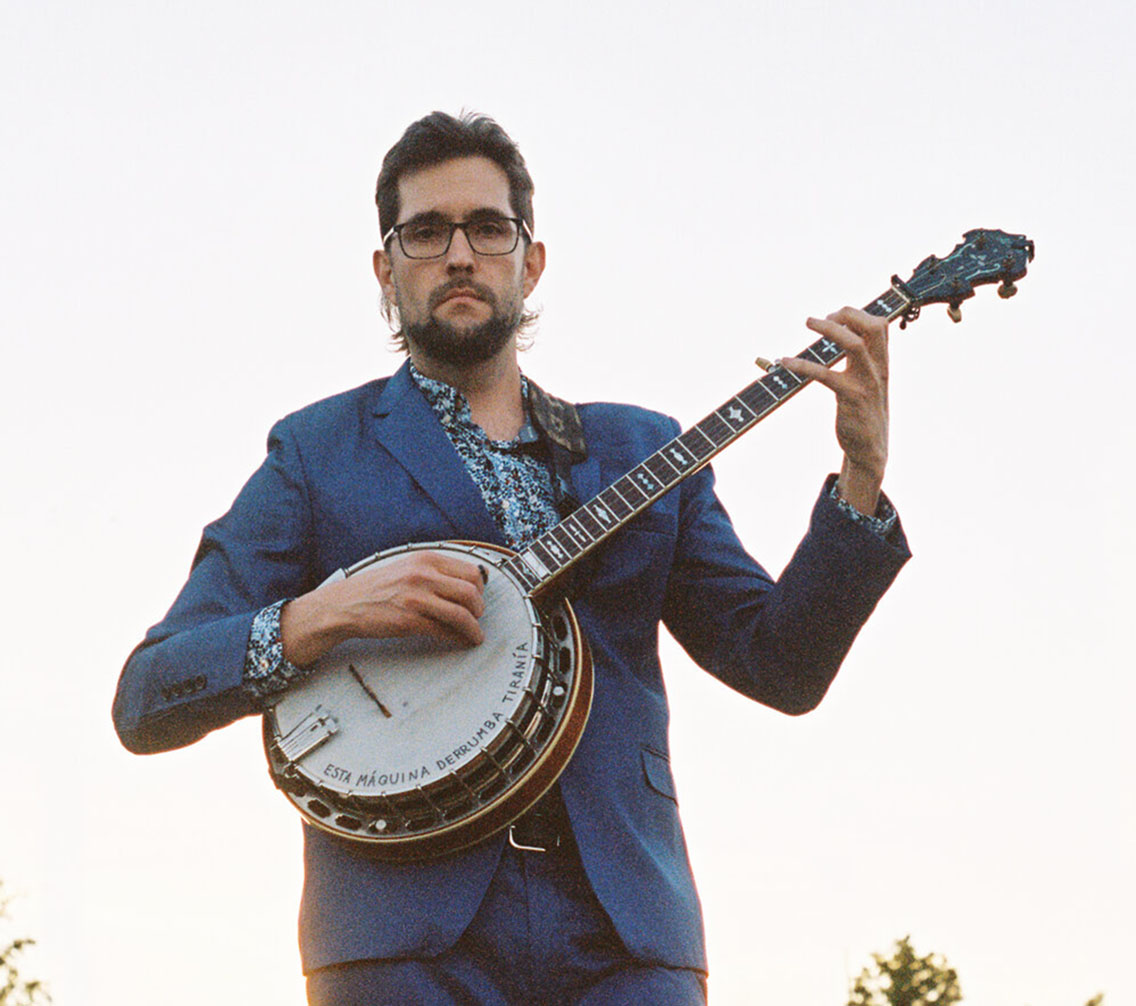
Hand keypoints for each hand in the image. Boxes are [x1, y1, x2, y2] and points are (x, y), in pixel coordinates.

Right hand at [280, 552, 486, 666]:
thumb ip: (434, 572)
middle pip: (471, 592)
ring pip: (462, 613)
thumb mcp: (407, 568)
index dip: (480, 588)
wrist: (345, 604)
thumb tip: (466, 583)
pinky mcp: (410, 620)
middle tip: (477, 617)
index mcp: (426, 559)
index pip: (471, 571)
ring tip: (474, 634)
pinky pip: (444, 631)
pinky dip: (457, 638)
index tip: (479, 598)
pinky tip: (459, 640)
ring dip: (473, 627)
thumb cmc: (376, 588)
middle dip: (480, 609)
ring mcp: (417, 598)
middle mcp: (423, 575)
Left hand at [778, 307, 888, 513]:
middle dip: (847, 314)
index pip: (881, 326)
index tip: (835, 315)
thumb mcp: (867, 383)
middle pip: (873, 327)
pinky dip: (803, 364)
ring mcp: (865, 383)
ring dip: (829, 329)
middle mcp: (877, 369)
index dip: (858, 313)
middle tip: (822, 317)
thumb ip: (861, 362)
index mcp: (881, 364)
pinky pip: (825, 374)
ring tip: (808, 321)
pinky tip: (785, 362)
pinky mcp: (850, 398)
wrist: (870, 450)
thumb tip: (842, 339)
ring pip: (854, 344)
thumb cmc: (863, 414)